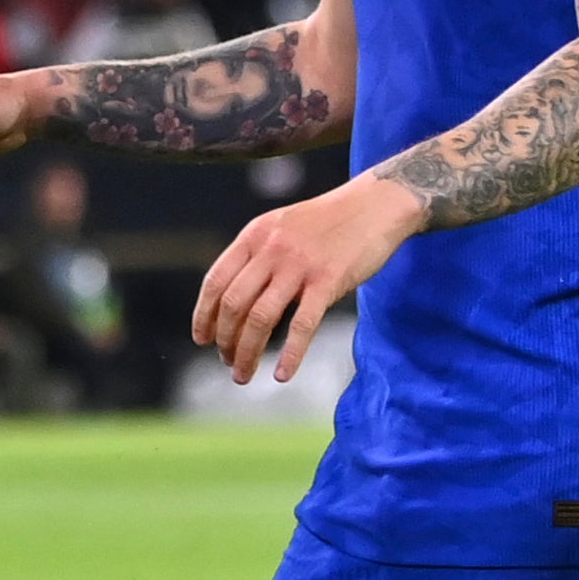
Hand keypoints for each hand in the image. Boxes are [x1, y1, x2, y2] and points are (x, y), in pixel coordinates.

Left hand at [191, 170, 419, 384]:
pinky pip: (303, 326)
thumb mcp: (282, 227)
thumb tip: (235, 298)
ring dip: (247, 352)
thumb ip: (259, 255)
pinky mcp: (329, 281)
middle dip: (225, 339)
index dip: (204, 314)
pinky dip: (290, 355)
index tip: (202, 338)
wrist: (377, 204)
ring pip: (261, 318)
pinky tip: (282, 375)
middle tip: (227, 360)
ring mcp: (300, 265)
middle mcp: (271, 249)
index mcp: (255, 235)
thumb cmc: (329, 221)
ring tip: (243, 374)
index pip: (216, 280)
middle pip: (234, 304)